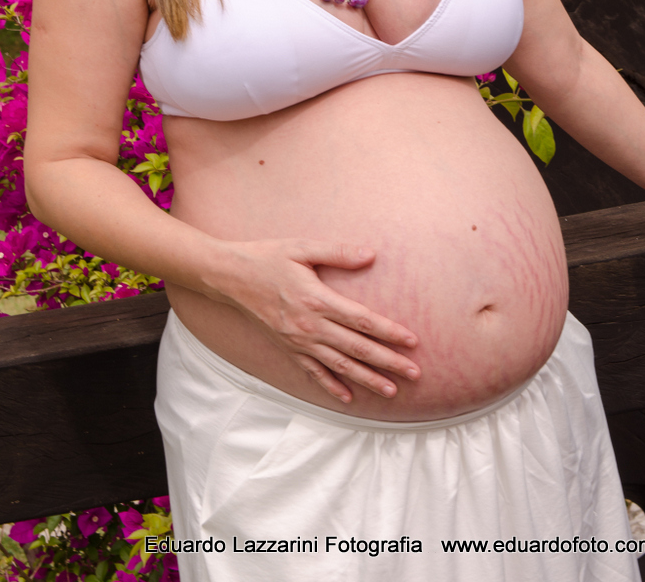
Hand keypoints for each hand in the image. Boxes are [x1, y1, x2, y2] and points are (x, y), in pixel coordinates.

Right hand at [207, 238, 419, 403]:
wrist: (229, 277)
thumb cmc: (267, 257)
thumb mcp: (302, 247)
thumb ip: (338, 251)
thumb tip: (371, 254)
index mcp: (317, 299)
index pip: (362, 321)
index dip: (389, 332)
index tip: (412, 342)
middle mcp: (310, 326)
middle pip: (357, 349)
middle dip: (388, 362)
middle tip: (415, 374)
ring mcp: (298, 341)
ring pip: (340, 366)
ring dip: (368, 379)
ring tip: (392, 391)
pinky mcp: (288, 348)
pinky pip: (313, 372)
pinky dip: (332, 386)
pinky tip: (349, 398)